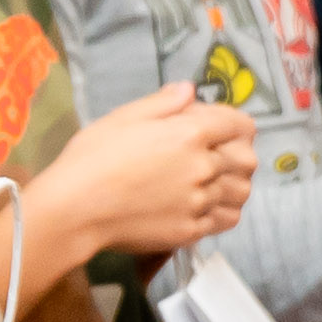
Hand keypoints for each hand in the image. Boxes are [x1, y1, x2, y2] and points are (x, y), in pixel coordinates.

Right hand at [14, 91, 255, 277]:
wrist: (74, 209)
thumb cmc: (92, 157)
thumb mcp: (124, 116)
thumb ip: (163, 103)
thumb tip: (189, 90)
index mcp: (191, 134)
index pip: (240, 125)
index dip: (231, 123)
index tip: (216, 127)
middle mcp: (203, 168)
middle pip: (247, 160)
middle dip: (237, 153)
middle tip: (217, 154)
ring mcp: (199, 202)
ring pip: (240, 192)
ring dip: (233, 184)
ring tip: (214, 182)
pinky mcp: (190, 231)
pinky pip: (225, 220)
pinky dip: (222, 211)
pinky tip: (204, 206)